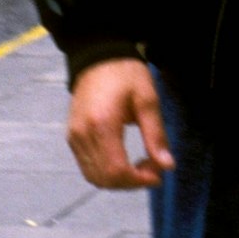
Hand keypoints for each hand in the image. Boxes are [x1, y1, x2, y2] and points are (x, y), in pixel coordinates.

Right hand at [67, 57, 174, 187]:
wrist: (98, 55)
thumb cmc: (125, 73)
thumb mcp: (147, 99)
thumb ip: (156, 135)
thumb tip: (167, 166)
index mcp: (102, 124)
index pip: (116, 171)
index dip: (138, 180)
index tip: (158, 175)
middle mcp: (82, 135)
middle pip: (105, 179)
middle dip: (132, 182)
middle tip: (153, 168)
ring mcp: (74, 137)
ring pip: (94, 177)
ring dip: (119, 180)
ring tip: (140, 165)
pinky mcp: (72, 137)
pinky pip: (87, 166)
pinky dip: (107, 172)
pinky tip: (124, 160)